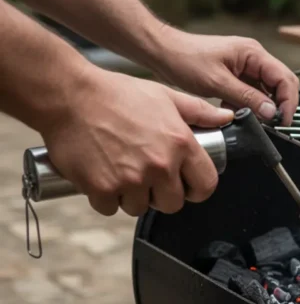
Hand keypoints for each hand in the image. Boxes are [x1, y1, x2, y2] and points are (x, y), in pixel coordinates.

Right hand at [40, 69, 234, 216]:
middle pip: (172, 204)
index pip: (206, 186)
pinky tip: (103, 176)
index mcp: (181, 145)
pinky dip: (106, 198)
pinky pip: (111, 208)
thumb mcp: (166, 96)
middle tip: (148, 177)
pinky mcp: (102, 188)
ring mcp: (130, 180)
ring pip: (140, 208)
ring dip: (132, 196)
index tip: (186, 185)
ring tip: (122, 171)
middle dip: (162, 195)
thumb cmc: (117, 94)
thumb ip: (199, 112)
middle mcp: (160, 166)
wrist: (69, 96)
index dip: (196, 189)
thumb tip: (226, 118)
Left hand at [151, 28, 299, 125]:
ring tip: (247, 117)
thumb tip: (270, 112)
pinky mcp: (237, 75)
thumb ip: (247, 98)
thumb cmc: (185, 59)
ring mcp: (246, 66)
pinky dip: (247, 105)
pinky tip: (234, 110)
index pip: (284, 78)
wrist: (163, 52)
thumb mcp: (217, 83)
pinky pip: (252, 93)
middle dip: (279, 105)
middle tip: (272, 123)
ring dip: (260, 106)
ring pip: (266, 91)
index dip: (288, 101)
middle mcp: (254, 58)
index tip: (282, 120)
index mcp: (253, 53)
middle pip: (281, 84)